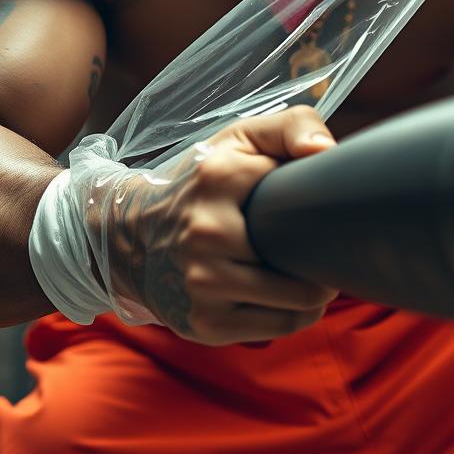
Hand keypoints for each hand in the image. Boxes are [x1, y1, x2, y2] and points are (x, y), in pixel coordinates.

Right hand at [106, 105, 339, 345]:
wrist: (128, 233)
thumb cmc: (201, 182)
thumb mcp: (241, 138)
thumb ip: (292, 126)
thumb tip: (325, 152)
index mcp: (218, 177)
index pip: (301, 196)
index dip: (318, 203)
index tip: (317, 206)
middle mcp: (207, 232)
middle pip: (303, 257)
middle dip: (322, 256)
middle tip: (322, 247)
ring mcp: (203, 282)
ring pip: (297, 302)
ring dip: (316, 293)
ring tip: (312, 274)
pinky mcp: (205, 323)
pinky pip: (277, 327)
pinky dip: (295, 316)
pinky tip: (288, 297)